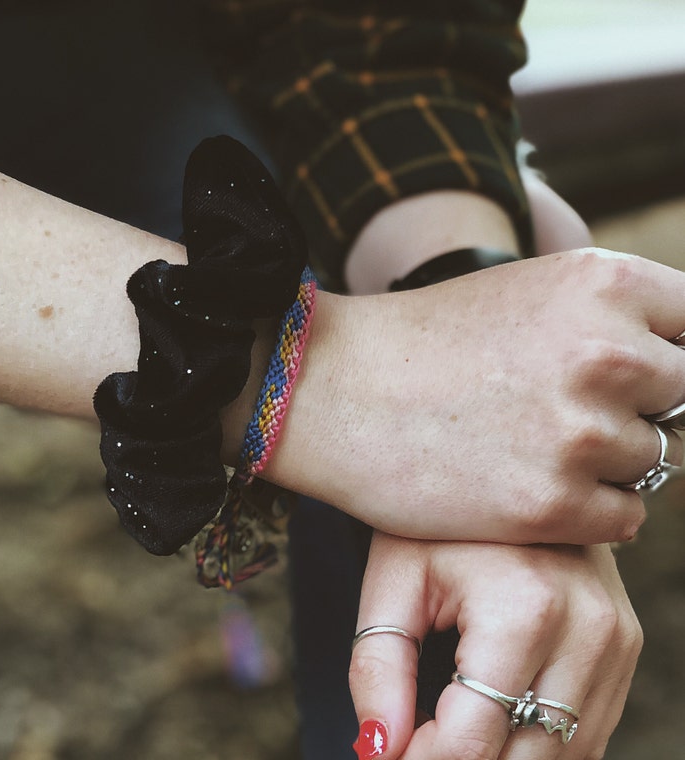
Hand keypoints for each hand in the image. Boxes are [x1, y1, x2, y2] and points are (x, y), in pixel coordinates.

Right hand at [268, 248, 684, 545]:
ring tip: (527, 447)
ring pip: (652, 463)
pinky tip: (526, 486)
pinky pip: (625, 518)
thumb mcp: (530, 294)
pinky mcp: (553, 505)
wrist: (336, 389)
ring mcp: (583, 433)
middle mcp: (610, 353)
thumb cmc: (425, 340)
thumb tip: (680, 372)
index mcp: (606, 283)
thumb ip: (617, 320)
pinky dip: (586, 510)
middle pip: (683, 399)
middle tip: (562, 413)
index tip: (636, 379)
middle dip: (637, 410)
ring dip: (605, 463)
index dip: (669, 356)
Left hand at [348, 534, 641, 758]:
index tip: (382, 756)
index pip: (472, 740)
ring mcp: (617, 638)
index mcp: (523, 607)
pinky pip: (589, 731)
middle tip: (409, 743)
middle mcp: (587, 628)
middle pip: (524, 758)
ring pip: (563, 755)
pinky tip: (492, 717)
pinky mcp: (626, 643)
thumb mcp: (393, 579)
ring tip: (444, 727)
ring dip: (501, 756)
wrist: (503, 465)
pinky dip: (537, 743)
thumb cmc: (437, 519)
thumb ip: (378, 668)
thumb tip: (378, 751)